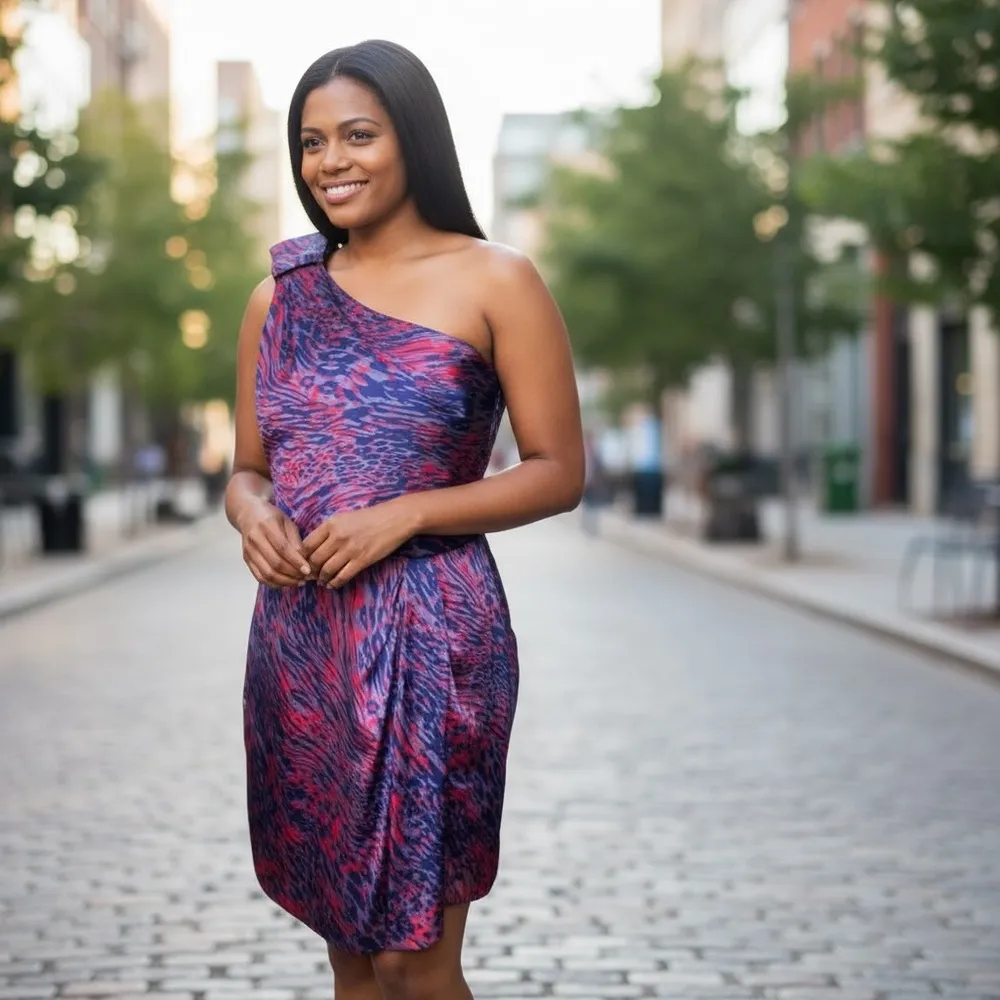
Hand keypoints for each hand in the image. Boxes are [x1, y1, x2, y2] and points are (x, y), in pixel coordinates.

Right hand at [238, 499, 310, 587]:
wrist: (248, 514)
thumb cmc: (272, 517)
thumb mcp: (287, 522)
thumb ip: (295, 540)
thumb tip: (305, 560)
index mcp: (267, 526)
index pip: (283, 548)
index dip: (296, 561)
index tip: (308, 570)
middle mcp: (255, 539)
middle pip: (275, 563)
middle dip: (293, 574)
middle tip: (306, 577)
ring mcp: (249, 551)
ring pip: (267, 573)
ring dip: (285, 581)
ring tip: (299, 581)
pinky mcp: (246, 559)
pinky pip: (260, 577)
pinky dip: (274, 584)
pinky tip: (287, 582)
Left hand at [302, 500, 417, 588]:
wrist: (395, 518)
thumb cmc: (370, 517)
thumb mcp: (345, 517)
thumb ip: (329, 530)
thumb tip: (314, 547)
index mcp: (331, 524)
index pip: (307, 544)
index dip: (302, 557)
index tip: (303, 563)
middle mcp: (338, 536)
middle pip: (315, 560)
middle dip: (310, 571)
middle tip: (310, 576)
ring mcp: (350, 549)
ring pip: (327, 570)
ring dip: (322, 579)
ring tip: (321, 581)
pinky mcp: (362, 560)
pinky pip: (343, 576)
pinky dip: (335, 583)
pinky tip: (333, 584)